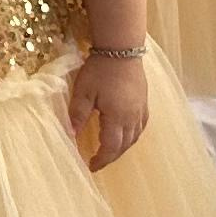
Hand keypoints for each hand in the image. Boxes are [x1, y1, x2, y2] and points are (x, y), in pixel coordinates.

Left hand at [67, 49, 149, 170]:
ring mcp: (140, 110)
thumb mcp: (83, 91)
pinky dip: (133, 136)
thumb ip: (78, 113)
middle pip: (124, 145)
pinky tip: (127, 134)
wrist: (122, 50)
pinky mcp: (144, 101)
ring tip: (110, 151)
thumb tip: (71, 135)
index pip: (111, 147)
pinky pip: (141, 126)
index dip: (102, 159)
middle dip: (112, 156)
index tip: (91, 166)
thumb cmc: (100, 70)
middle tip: (99, 161)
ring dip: (123, 148)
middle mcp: (132, 117)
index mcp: (117, 117)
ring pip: (134, 137)